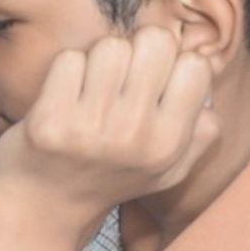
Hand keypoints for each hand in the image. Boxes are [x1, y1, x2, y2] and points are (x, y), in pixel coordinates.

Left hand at [0, 27, 219, 237]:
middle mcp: (133, 136)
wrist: (42, 208)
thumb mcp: (167, 170)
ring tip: (92, 89)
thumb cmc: (107, 177)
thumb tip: (207, 92)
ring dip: (99, 59)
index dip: (174, 64)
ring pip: (110, 46)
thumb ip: (200, 134)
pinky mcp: (49, 120)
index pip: (194, 64)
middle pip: (154, 42)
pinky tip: (64, 97)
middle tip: (121, 77)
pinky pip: (69, 59)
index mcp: (168, 144)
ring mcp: (90, 128)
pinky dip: (66, 71)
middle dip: (138, 50)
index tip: (154, 82)